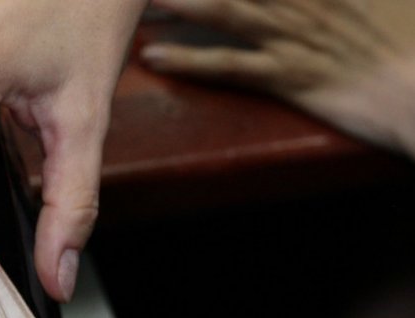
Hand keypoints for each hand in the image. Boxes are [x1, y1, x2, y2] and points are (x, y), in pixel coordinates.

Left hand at [141, 0, 414, 155]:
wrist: (409, 94)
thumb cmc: (383, 49)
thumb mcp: (354, 4)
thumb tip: (282, 1)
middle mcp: (297, 3)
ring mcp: (290, 38)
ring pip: (225, 11)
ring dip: (181, 3)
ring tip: (143, 0)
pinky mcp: (286, 75)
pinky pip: (229, 66)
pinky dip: (189, 60)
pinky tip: (154, 57)